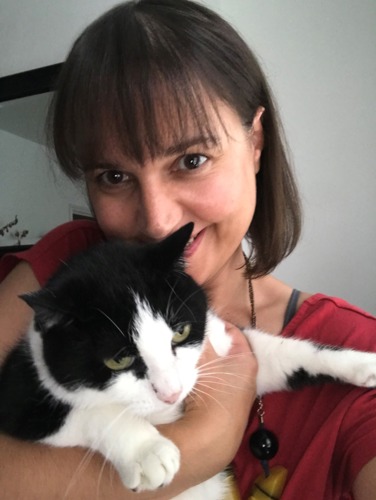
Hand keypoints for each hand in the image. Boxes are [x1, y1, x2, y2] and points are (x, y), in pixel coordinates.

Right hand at [185, 322, 256, 461]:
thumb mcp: (202, 358)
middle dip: (206, 344)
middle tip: (187, 337)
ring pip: (216, 369)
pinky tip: (184, 377)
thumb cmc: (211, 391)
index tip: (198, 321)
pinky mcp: (224, 409)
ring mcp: (236, 394)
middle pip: (224, 351)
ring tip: (182, 355)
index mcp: (247, 360)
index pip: (233, 332)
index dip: (216, 324)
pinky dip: (200, 379)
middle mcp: (247, 376)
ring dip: (201, 363)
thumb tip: (192, 318)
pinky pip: (211, 384)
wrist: (209, 439)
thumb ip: (199, 336)